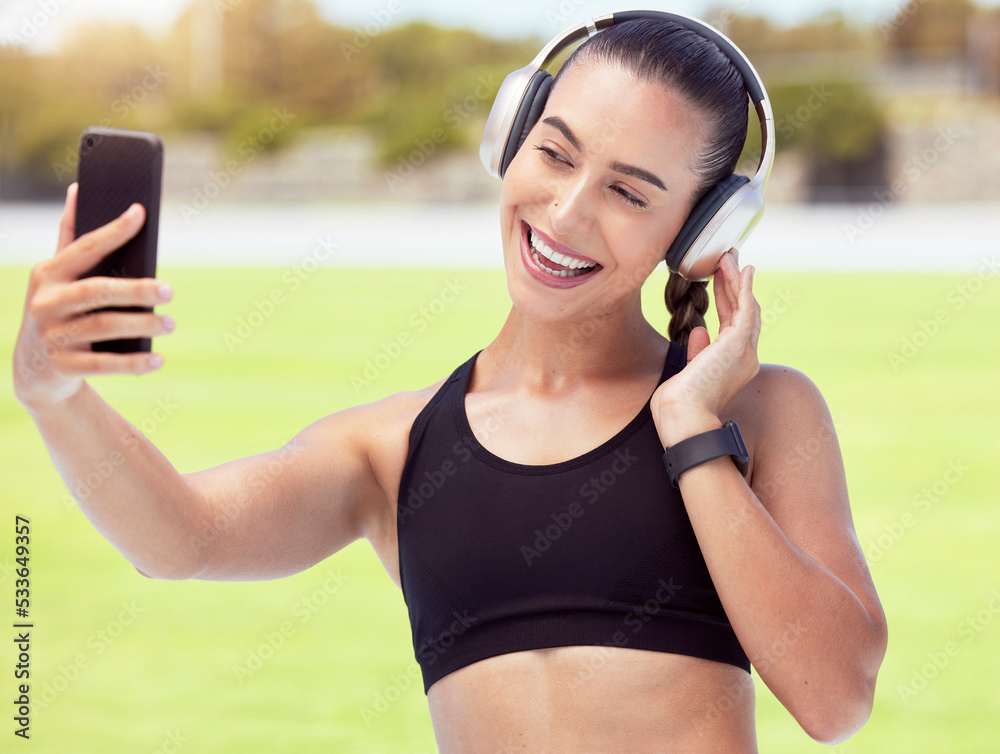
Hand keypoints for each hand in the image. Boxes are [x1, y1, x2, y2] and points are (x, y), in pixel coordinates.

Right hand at [12, 183, 174, 410]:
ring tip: (170, 324)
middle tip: (170, 290)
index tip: (140, 213)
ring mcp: (51, 336)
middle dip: (136, 289)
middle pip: (97, 291)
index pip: (84, 248)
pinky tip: (157, 360)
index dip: (112, 231)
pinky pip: (102, 364)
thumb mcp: (56, 276)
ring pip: (103, 326)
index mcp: (49, 274)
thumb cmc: (58, 310)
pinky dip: (132, 363)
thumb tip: (76, 189)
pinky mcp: (61, 366)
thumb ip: (69, 238)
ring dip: (142, 324)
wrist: (34, 369)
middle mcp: (46, 302)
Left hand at [651, 250, 760, 443]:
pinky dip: (744, 287)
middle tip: (728, 260)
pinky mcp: (738, 344)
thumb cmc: (679, 404)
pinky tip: (741, 270)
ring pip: (745, 306)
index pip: (732, 324)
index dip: (727, 299)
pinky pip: (745, 308)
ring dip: (737, 280)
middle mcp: (744, 357)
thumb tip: (699, 331)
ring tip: (729, 257)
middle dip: (734, 284)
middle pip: (743, 311)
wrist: (682, 418)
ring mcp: (744, 351)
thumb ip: (698, 352)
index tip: (720, 279)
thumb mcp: (689, 372)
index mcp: (733, 365)